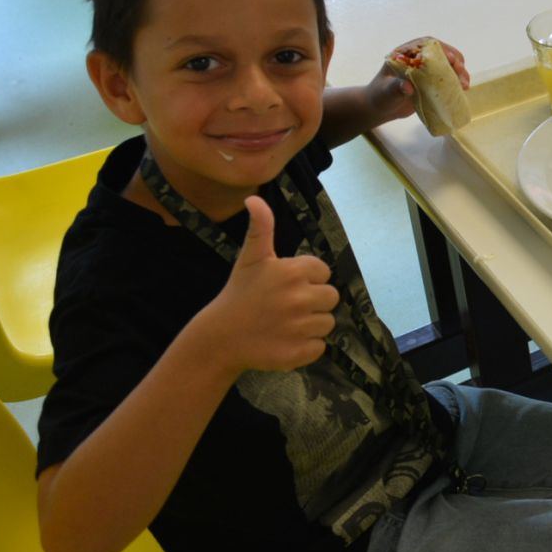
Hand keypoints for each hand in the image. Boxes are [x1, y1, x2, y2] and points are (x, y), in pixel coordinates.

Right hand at [193, 197, 338, 376]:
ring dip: (311, 324)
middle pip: (330, 297)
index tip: (287, 285)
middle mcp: (300, 298)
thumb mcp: (250, 258)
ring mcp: (301, 327)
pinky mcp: (300, 352)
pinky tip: (285, 340)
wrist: (220, 337)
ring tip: (285, 323)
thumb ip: (260, 227)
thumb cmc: (239, 294)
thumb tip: (253, 199)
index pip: (323, 272)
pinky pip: (320, 346)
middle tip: (287, 305)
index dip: (308, 278)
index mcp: (293, 272)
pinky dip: (306, 346)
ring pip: (327, 322)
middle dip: (313, 300)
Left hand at [371, 37, 471, 120]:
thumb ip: (395, 88)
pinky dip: (456, 82)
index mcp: (406, 53)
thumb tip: (408, 87)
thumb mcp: (386, 92)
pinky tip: (462, 90)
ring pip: (448, 65)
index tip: (452, 60)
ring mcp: (426, 69)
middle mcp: (418, 57)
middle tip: (462, 76)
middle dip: (456, 62)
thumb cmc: (379, 97)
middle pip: (442, 53)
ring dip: (459, 73)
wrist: (380, 108)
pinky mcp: (431, 80)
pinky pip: (447, 77)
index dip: (442, 49)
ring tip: (465, 86)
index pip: (427, 44)